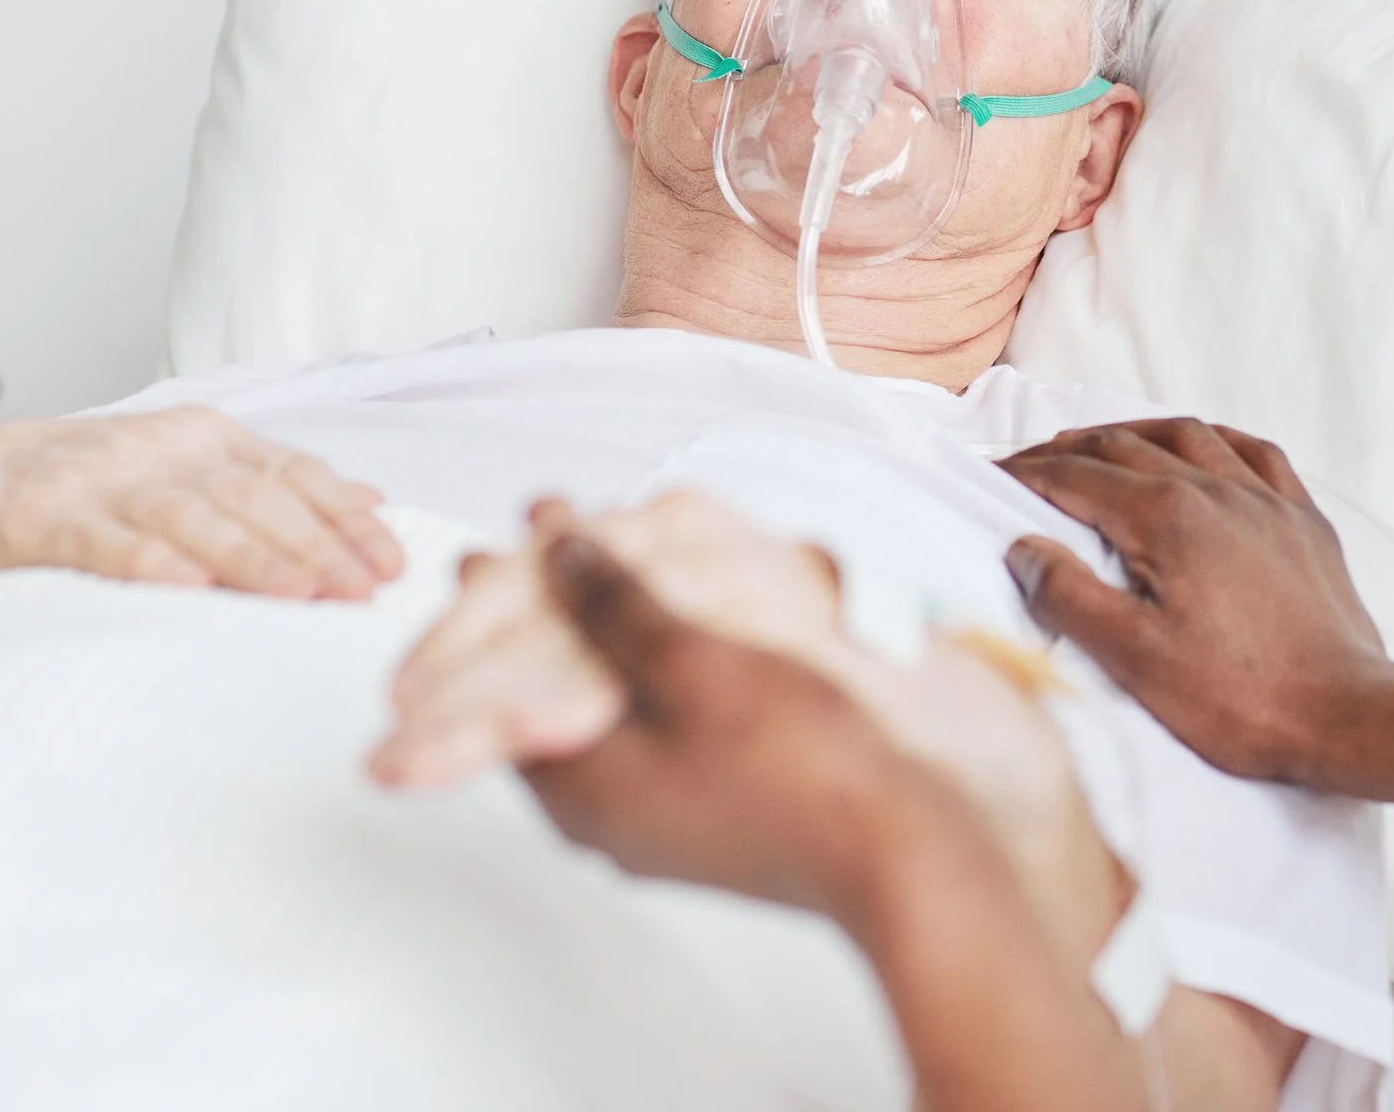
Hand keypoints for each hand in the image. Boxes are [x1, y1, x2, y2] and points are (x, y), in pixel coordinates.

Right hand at [0, 407, 402, 605]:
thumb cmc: (83, 494)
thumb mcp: (188, 477)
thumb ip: (275, 488)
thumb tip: (372, 501)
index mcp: (204, 439)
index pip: (295, 474)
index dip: (347, 519)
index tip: (394, 566)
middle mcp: (160, 452)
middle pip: (255, 496)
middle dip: (317, 545)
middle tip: (363, 592)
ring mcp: (99, 482)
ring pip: (190, 517)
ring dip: (251, 556)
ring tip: (301, 593)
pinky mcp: (38, 519)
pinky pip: (100, 540)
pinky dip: (146, 561)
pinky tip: (186, 586)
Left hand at [519, 524, 961, 922]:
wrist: (906, 845)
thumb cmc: (803, 771)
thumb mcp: (693, 661)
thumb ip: (615, 603)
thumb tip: (561, 554)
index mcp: (581, 784)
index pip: (493, 690)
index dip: (487, 613)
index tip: (487, 556)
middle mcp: (610, 809)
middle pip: (547, 695)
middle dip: (544, 616)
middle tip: (537, 550)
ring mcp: (664, 813)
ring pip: (608, 707)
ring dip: (603, 635)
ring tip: (607, 569)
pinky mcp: (716, 804)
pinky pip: (660, 726)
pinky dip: (654, 668)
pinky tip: (679, 628)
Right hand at [999, 418, 1391, 784]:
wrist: (1346, 714)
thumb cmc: (1238, 698)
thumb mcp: (1134, 659)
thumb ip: (1070, 597)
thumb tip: (1024, 549)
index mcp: (1168, 517)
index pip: (1079, 477)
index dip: (1030, 472)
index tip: (996, 474)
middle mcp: (1217, 490)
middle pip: (1127, 445)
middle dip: (1072, 448)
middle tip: (1034, 462)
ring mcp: (1267, 500)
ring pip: (1190, 436)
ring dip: (1137, 432)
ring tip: (1104, 442)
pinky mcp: (1304, 521)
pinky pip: (1256, 453)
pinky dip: (1215, 439)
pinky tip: (1203, 447)